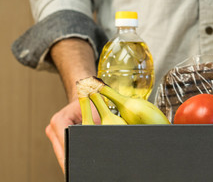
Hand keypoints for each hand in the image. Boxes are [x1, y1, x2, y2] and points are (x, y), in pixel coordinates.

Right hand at [46, 38, 98, 171]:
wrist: (87, 94)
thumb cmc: (93, 101)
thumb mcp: (98, 112)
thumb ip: (97, 125)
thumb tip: (105, 136)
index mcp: (59, 121)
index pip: (66, 145)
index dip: (74, 158)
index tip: (80, 168)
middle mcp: (53, 128)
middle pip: (62, 153)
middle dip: (72, 163)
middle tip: (83, 173)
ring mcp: (54, 134)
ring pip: (62, 154)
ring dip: (72, 161)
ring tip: (83, 170)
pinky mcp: (58, 138)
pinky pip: (65, 151)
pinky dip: (73, 157)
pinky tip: (81, 165)